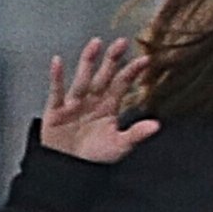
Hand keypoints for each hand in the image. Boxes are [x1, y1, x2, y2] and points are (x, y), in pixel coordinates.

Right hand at [39, 37, 158, 163]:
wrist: (67, 169)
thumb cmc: (93, 157)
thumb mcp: (119, 146)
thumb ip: (136, 134)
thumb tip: (156, 126)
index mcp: (108, 106)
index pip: (122, 85)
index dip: (132, 72)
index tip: (145, 60)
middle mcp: (92, 100)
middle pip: (104, 76)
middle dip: (112, 59)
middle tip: (122, 42)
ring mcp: (74, 103)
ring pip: (83, 78)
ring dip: (88, 61)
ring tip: (95, 44)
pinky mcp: (55, 110)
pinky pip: (56, 92)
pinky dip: (57, 78)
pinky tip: (58, 62)